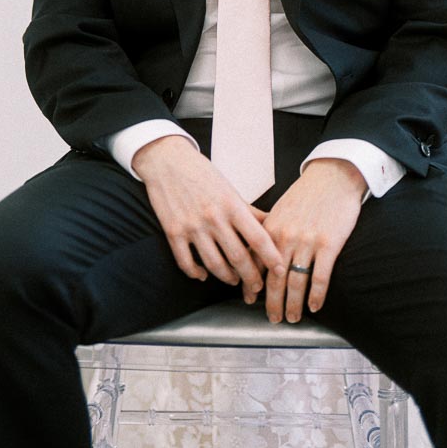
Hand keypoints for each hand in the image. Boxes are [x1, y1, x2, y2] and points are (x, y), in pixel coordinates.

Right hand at [133, 136, 284, 301]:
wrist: (166, 160)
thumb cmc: (201, 173)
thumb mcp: (229, 188)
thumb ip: (249, 210)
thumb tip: (271, 225)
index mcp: (231, 204)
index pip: (258, 237)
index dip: (271, 257)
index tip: (279, 270)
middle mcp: (213, 217)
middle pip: (238, 257)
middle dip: (251, 277)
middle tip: (257, 286)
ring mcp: (192, 226)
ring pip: (214, 264)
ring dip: (227, 278)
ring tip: (234, 280)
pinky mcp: (173, 232)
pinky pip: (186, 262)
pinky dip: (196, 273)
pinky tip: (203, 275)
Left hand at [260, 160, 366, 323]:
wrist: (332, 177)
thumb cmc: (306, 194)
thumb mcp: (280, 210)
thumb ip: (269, 232)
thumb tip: (256, 254)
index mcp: (270, 228)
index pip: (256, 263)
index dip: (252, 285)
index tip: (249, 300)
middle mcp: (285, 237)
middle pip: (274, 279)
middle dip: (272, 302)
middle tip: (272, 318)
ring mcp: (307, 242)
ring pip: (296, 282)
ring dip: (293, 304)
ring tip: (293, 318)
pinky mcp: (329, 244)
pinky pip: (320, 277)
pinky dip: (316, 295)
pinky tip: (314, 306)